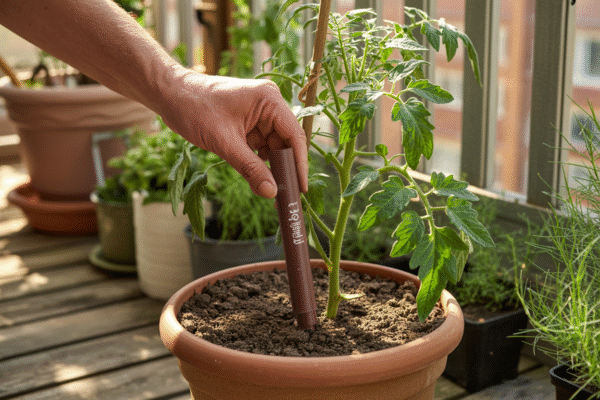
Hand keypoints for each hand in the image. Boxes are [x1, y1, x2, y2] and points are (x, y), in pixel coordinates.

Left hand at [160, 71, 307, 198]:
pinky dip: (257, 159)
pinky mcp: (248, 119)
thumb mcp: (224, 143)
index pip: (294, 135)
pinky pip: (260, 142)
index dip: (299, 164)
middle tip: (285, 194)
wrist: (168, 94)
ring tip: (268, 187)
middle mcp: (269, 103)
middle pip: (285, 141)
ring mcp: (258, 111)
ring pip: (273, 144)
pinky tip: (254, 173)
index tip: (301, 188)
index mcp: (269, 100)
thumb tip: (271, 192)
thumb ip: (250, 168)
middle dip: (283, 167)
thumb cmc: (194, 109)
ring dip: (269, 164)